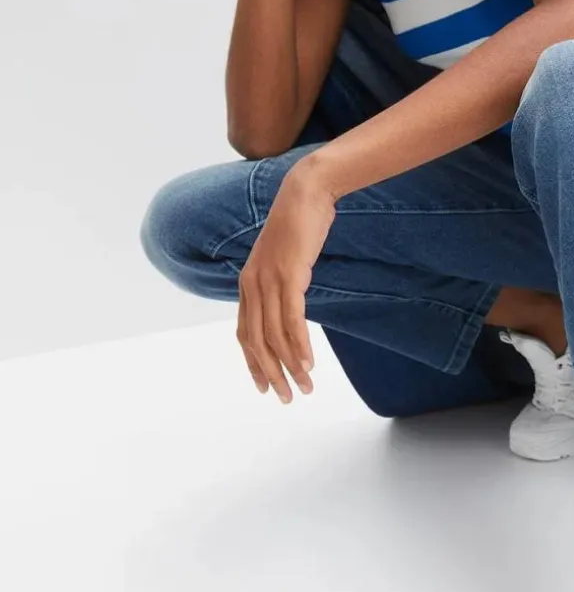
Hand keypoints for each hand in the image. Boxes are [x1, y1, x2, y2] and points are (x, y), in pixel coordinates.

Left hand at [237, 162, 336, 401]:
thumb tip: (290, 304)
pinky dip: (300, 345)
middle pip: (257, 342)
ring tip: (305, 387)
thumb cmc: (299, 223)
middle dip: (271, 373)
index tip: (265, 386)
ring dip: (290, 366)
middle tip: (286, 398)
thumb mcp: (285, 258)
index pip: (245, 334)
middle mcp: (252, 284)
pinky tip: (309, 363)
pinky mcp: (288, 275)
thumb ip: (282, 282)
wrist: (305, 192)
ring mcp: (268, 280)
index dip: (254, 364)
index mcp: (248, 283)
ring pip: (274, 336)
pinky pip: (292, 320)